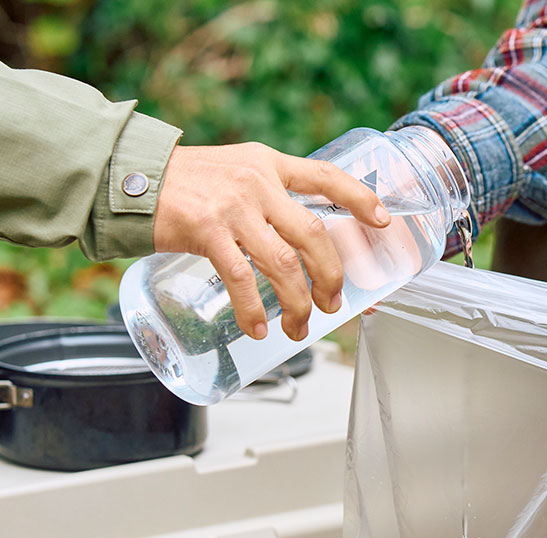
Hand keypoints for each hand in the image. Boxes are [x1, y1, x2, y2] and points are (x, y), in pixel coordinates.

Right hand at [154, 142, 390, 340]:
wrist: (127, 177)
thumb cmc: (185, 183)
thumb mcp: (236, 171)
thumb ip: (269, 195)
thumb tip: (302, 241)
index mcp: (269, 164)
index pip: (326, 176)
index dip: (360, 198)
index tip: (383, 220)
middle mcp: (258, 181)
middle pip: (315, 235)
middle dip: (331, 276)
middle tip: (333, 303)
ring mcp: (234, 207)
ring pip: (284, 264)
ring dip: (298, 303)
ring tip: (300, 327)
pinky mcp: (206, 230)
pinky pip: (242, 279)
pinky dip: (254, 310)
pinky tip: (258, 328)